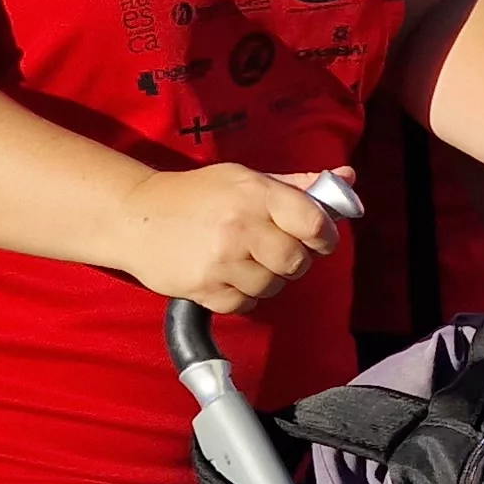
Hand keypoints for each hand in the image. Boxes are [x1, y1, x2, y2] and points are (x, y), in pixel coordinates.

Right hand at [107, 163, 348, 311]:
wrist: (135, 215)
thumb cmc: (197, 194)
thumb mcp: (246, 178)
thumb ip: (298, 184)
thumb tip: (348, 179)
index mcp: (255, 193)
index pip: (313, 222)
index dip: (325, 235)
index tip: (321, 239)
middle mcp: (240, 226)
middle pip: (297, 261)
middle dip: (295, 261)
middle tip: (279, 252)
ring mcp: (221, 260)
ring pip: (272, 286)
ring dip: (267, 279)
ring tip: (246, 261)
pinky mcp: (203, 288)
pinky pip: (245, 305)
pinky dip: (243, 297)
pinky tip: (228, 276)